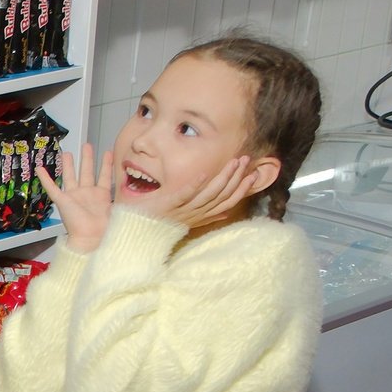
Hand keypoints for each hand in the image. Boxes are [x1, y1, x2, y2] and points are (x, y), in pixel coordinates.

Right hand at [37, 143, 116, 253]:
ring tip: (67, 153)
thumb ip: (124, 199)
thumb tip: (135, 193)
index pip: (104, 175)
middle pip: (87, 171)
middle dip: (87, 158)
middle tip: (87, 146)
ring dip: (69, 164)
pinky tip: (40, 169)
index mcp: (101, 196)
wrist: (91, 238)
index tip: (108, 152)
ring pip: (70, 176)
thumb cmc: (105, 228)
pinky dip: (46, 179)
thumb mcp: (119, 209)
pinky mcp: (62, 201)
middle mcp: (87, 194)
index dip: (106, 164)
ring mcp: (74, 197)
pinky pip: (52, 188)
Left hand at [139, 154, 255, 233]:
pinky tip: (204, 173)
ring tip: (233, 162)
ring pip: (209, 194)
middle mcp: (196, 214)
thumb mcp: (187, 219)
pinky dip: (195, 185)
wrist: (137, 231)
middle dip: (237, 177)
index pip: (228, 201)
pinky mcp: (170, 205)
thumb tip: (225, 213)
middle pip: (223, 195)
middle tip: (246, 160)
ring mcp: (184, 210)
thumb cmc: (161, 222)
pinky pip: (185, 195)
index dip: (242, 189)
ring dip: (223, 177)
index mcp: (201, 215)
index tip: (253, 175)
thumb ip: (206, 216)